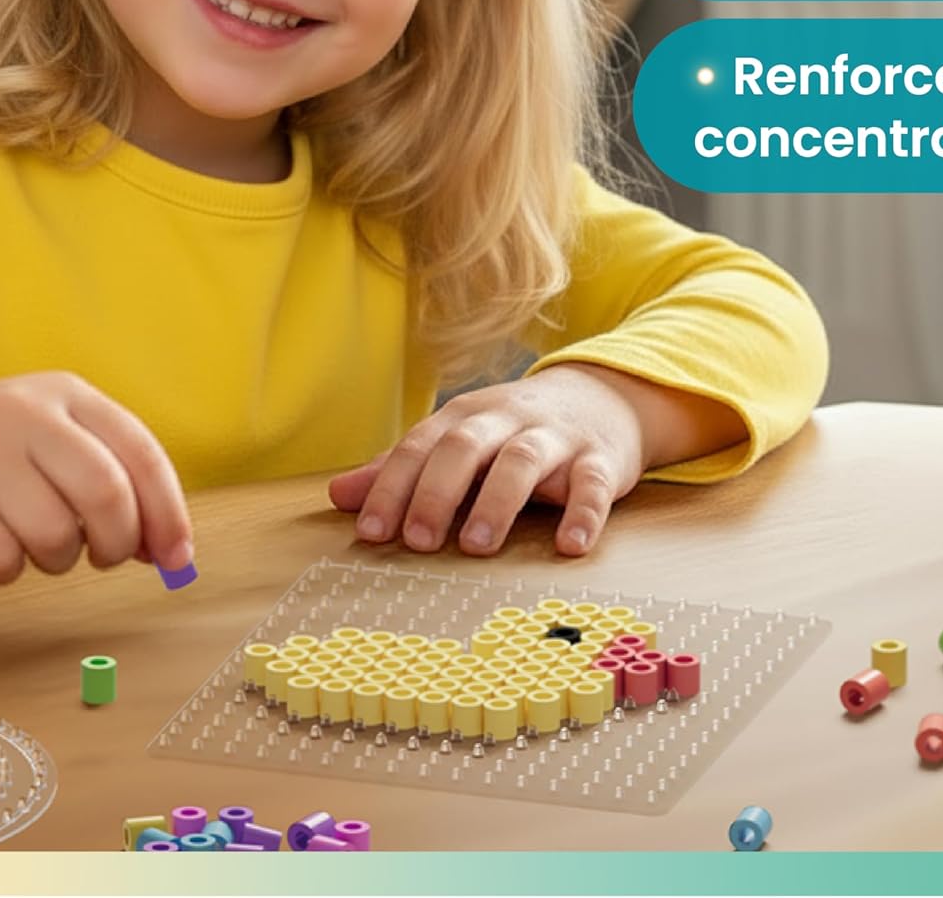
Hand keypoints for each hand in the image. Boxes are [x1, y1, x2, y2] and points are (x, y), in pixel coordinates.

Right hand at [0, 371, 193, 585]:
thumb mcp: (59, 444)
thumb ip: (117, 483)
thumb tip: (171, 550)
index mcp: (68, 394)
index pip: (140, 452)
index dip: (167, 512)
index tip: (177, 556)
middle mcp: (24, 412)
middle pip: (104, 493)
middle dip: (118, 541)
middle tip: (104, 558)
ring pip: (53, 534)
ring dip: (58, 559)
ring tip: (37, 543)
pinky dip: (8, 571)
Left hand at [327, 364, 675, 558]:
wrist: (604, 395)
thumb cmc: (517, 429)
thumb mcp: (459, 440)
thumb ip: (404, 470)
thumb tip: (337, 495)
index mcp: (466, 416)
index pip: (421, 446)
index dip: (393, 486)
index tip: (371, 531)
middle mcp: (507, 420)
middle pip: (465, 446)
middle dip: (438, 492)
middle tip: (418, 541)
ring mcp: (556, 437)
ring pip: (522, 460)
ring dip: (498, 502)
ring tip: (477, 546)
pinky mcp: (601, 459)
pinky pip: (592, 484)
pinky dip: (583, 514)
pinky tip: (570, 546)